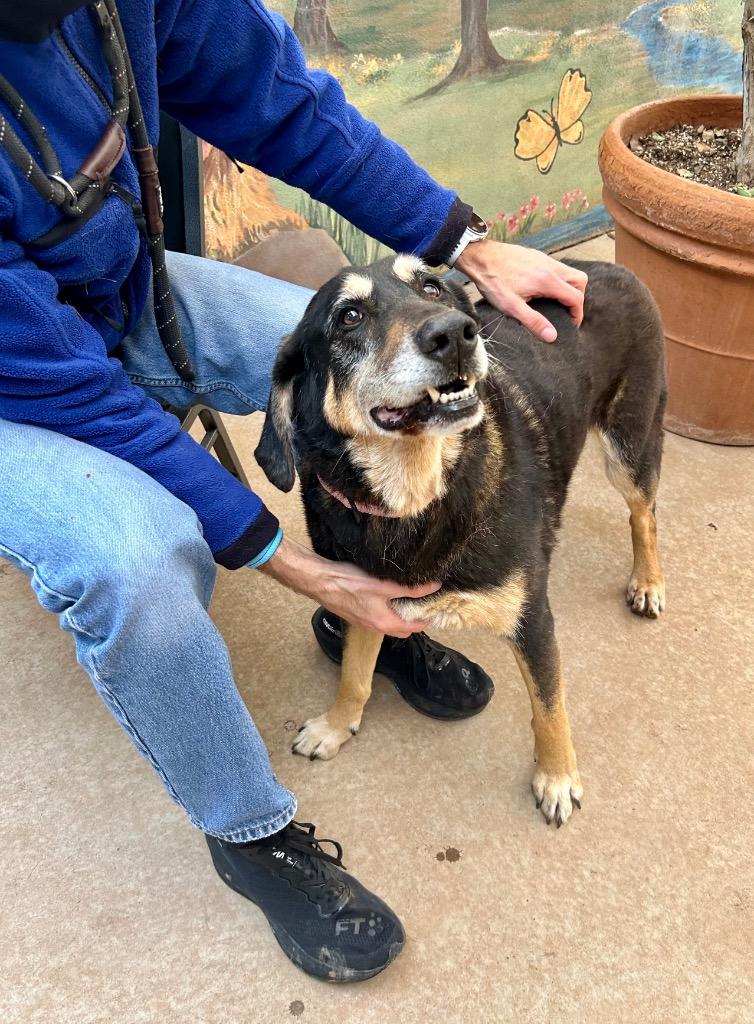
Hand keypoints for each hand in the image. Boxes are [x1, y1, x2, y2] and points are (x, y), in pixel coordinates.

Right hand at [259, 536, 439, 637]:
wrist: (320, 582)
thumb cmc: (349, 583)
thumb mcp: (383, 585)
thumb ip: (409, 589)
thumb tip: (433, 587)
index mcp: (384, 623)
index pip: (414, 628)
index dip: (427, 618)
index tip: (435, 606)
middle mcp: (375, 627)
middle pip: (402, 629)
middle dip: (414, 619)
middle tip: (424, 601)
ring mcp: (364, 622)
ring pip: (389, 623)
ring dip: (400, 614)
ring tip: (409, 596)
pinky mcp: (356, 614)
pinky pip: (378, 617)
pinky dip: (387, 610)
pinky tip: (388, 594)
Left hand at [455, 238, 587, 341]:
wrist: (479, 257)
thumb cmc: (493, 281)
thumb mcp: (511, 307)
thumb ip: (533, 321)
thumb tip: (552, 336)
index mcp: (547, 280)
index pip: (576, 297)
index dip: (577, 314)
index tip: (571, 325)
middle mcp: (550, 266)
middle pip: (580, 281)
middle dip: (578, 298)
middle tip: (566, 312)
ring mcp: (544, 259)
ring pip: (570, 272)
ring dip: (568, 288)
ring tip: (555, 303)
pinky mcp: (537, 256)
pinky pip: (557, 267)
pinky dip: (559, 279)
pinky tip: (543, 290)